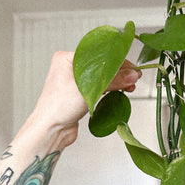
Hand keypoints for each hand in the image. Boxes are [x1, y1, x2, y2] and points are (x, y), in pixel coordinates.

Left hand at [21, 51, 140, 152]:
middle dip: (119, 73)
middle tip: (134, 78)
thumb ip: (113, 81)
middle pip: (102, 65)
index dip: (118, 61)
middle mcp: (70, 67)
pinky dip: (110, 89)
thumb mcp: (90, 89)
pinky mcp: (79, 93)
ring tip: (128, 86)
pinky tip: (118, 91)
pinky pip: (99, 87)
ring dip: (116, 82)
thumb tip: (131, 75)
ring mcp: (75, 80)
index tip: (133, 68)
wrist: (51, 129)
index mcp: (67, 58)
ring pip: (102, 77)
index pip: (99, 55)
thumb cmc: (58, 107)